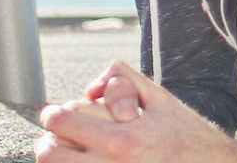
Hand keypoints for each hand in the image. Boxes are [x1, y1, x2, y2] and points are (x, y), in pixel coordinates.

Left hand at [34, 61, 236, 161]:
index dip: (52, 116)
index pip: (63, 124)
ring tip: (69, 154)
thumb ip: (123, 81)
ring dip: (61, 161)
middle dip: (48, 144)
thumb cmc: (188, 136)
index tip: (53, 116)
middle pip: (51, 156)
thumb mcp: (161, 99)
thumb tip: (89, 89)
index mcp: (123, 140)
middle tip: (54, 139)